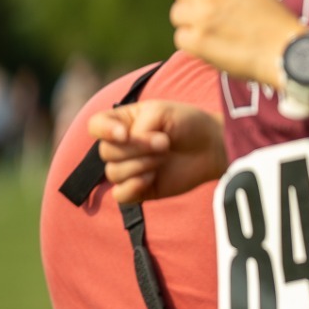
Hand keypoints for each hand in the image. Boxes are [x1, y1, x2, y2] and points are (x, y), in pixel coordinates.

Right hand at [90, 100, 227, 204]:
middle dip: (137, 148)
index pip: (95, 126)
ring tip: (164, 156)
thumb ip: (136, 126)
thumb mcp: (160, 113)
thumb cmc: (187, 124)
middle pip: (107, 152)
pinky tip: (152, 177)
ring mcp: (130, 168)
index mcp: (122, 123)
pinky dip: (133, 186)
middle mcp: (122, 147)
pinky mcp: (140, 189)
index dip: (104, 131)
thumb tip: (124, 147)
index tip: (124, 133)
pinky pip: (120, 195)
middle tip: (165, 142)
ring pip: (114, 173)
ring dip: (141, 164)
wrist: (212, 145)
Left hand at [170, 0, 304, 85]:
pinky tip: (212, 44)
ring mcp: (203, 18)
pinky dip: (193, 42)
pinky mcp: (198, 42)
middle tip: (211, 12)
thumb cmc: (276, 21)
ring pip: (178, 14)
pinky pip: (180, 37)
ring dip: (191, 22)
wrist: (288, 52)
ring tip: (214, 30)